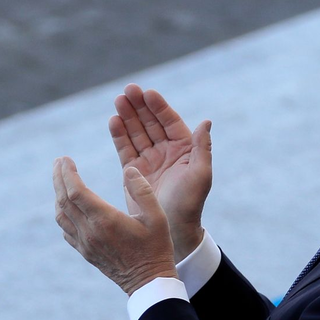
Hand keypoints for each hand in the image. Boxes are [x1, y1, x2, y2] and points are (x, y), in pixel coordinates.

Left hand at [53, 157, 177, 294]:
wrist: (148, 281)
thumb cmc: (157, 247)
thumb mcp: (158, 216)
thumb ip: (142, 191)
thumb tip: (129, 169)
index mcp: (105, 220)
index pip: (76, 191)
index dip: (67, 173)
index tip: (65, 158)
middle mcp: (90, 231)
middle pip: (63, 200)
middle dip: (58, 178)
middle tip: (58, 162)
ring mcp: (85, 243)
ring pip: (61, 215)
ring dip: (58, 195)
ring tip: (61, 180)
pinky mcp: (85, 252)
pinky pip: (65, 229)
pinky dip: (62, 213)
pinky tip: (68, 206)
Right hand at [110, 84, 211, 262]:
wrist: (172, 229)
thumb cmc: (190, 203)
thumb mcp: (200, 174)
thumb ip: (202, 148)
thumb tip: (206, 122)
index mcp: (185, 150)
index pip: (170, 122)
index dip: (159, 107)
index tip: (148, 92)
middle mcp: (167, 152)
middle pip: (151, 123)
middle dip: (139, 106)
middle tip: (127, 90)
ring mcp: (150, 160)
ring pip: (137, 133)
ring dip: (128, 116)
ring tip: (118, 100)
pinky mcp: (134, 171)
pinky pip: (126, 148)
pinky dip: (119, 135)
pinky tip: (113, 121)